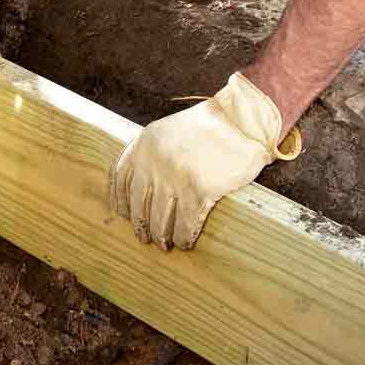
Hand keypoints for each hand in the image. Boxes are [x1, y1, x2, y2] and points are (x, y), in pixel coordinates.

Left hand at [111, 72, 301, 250]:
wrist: (245, 120)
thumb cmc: (211, 127)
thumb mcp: (170, 131)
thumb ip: (152, 153)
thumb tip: (142, 188)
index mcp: (145, 144)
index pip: (120, 178)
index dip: (119, 200)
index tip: (122, 214)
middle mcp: (155, 161)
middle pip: (139, 204)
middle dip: (141, 225)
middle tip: (145, 237)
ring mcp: (175, 177)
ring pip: (160, 218)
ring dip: (161, 236)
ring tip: (165, 244)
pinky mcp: (199, 190)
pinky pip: (186, 223)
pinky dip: (184, 237)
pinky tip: (185, 243)